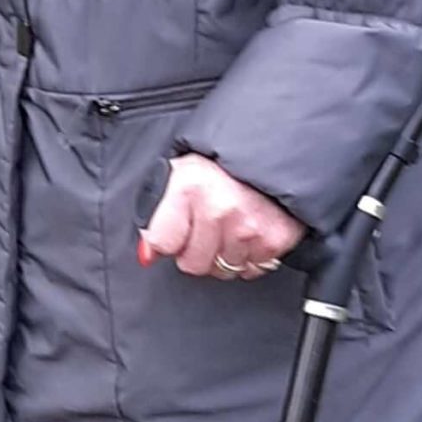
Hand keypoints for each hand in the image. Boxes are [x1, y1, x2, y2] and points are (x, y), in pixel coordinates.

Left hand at [140, 153, 301, 279]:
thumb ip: (154, 215)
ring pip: (223, 269)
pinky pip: (252, 269)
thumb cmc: (220, 165)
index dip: (168, 238)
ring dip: (225, 253)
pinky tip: (250, 231)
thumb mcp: (178, 175)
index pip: (163, 243)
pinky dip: (250, 255)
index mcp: (188, 187)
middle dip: (196, 251)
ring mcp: (249, 226)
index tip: (177, 227)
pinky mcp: (275, 239)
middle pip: (193, 264)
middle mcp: (219, 208)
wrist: (272, 152)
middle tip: (207, 226)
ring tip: (231, 224)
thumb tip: (146, 256)